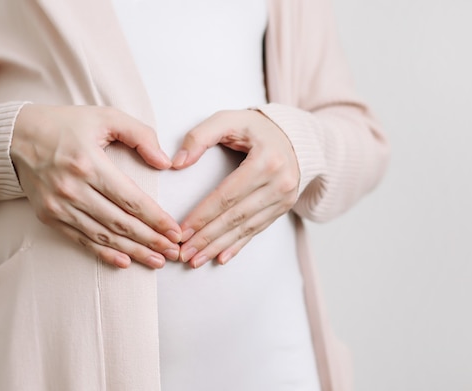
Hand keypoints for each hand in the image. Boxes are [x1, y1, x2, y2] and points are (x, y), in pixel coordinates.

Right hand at [10, 104, 180, 268]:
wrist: (14, 136)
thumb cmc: (65, 124)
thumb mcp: (105, 117)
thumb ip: (140, 135)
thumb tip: (165, 162)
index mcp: (89, 164)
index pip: (131, 200)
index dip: (156, 219)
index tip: (175, 231)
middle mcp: (73, 189)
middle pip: (120, 223)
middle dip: (151, 240)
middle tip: (173, 251)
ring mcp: (59, 205)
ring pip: (103, 236)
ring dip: (133, 251)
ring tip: (156, 260)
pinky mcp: (49, 215)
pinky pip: (81, 240)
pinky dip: (104, 253)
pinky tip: (124, 262)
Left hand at [172, 109, 298, 267]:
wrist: (294, 136)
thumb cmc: (254, 127)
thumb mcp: (228, 120)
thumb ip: (199, 136)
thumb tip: (177, 163)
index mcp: (265, 160)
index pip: (227, 195)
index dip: (203, 215)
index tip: (181, 231)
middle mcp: (279, 182)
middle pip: (236, 216)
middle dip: (207, 237)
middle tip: (182, 253)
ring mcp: (285, 198)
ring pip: (246, 227)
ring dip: (218, 246)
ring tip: (195, 260)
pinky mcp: (284, 207)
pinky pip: (258, 229)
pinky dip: (238, 245)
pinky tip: (221, 257)